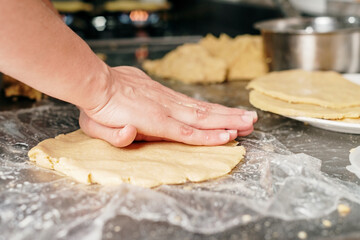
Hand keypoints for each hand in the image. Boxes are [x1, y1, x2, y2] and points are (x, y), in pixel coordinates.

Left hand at [79, 66, 256, 146]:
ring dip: (225, 113)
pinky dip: (209, 107)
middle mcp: (164, 108)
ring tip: (247, 116)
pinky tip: (221, 110)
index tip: (229, 137)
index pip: (184, 131)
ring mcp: (166, 99)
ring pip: (201, 108)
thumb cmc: (97, 110)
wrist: (96, 82)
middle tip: (251, 124)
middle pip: (201, 117)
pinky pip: (191, 102)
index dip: (207, 136)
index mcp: (150, 120)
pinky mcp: (165, 93)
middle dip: (228, 121)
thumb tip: (130, 133)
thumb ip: (116, 136)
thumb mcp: (97, 130)